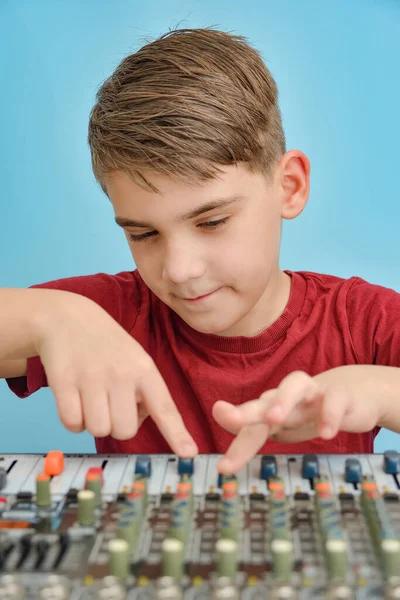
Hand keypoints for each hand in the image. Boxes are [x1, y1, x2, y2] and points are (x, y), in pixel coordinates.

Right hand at [34, 293, 197, 456]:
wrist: (68, 319)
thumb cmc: (107, 346)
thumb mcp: (136, 359)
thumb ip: (145, 390)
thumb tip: (142, 421)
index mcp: (144, 370)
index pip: (165, 407)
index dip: (177, 433)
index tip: (189, 452)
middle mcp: (121, 375)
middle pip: (125, 431)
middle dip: (117, 424)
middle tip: (110, 403)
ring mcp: (92, 379)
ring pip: (98, 430)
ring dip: (93, 422)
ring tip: (91, 398)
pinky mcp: (64, 383)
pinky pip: (72, 424)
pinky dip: (73, 420)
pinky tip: (75, 399)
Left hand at [213, 370, 379, 473]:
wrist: (353, 395)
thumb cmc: (310, 413)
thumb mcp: (281, 428)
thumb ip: (251, 437)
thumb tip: (222, 461)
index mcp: (272, 407)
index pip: (250, 426)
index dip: (237, 446)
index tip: (223, 468)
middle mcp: (288, 396)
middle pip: (263, 400)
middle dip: (245, 410)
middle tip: (230, 419)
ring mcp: (314, 392)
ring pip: (294, 384)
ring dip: (282, 400)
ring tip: (274, 419)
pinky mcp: (341, 395)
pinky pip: (334, 399)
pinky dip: (329, 414)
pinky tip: (326, 434)